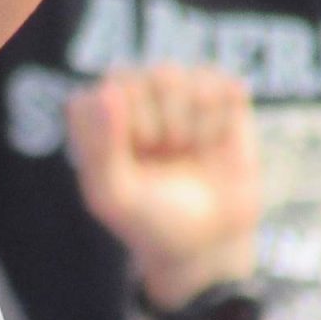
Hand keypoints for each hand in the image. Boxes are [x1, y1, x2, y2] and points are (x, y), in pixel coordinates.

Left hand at [66, 66, 260, 304]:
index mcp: (97, 116)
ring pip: (180, 76)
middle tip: (164, 156)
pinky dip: (222, 119)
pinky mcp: (218, 99)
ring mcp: (176, 94)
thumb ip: (101, 147)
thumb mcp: (115, 197)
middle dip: (160, 126)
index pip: (105, 90)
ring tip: (186, 150)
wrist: (208, 243)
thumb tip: (108, 91)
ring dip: (189, 123)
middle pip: (147, 78)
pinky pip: (223, 84)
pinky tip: (215, 142)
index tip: (133, 161)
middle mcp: (133, 97)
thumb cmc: (150, 220)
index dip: (125, 127)